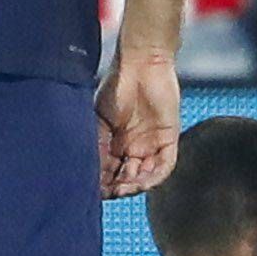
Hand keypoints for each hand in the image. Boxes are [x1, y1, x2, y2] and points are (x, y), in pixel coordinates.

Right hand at [99, 45, 180, 195]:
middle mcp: (134, 147)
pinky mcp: (169, 138)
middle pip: (128, 179)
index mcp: (116, 144)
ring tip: (124, 187)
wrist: (141, 63)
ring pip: (146, 176)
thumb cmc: (116, 85)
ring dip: (135, 186)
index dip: (103, 185)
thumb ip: (95, 145)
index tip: (95, 191)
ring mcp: (152, 144)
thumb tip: (87, 172)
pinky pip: (165, 165)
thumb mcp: (98, 120)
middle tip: (111, 192)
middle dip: (119, 189)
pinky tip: (142, 181)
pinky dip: (154, 176)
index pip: (110, 173)